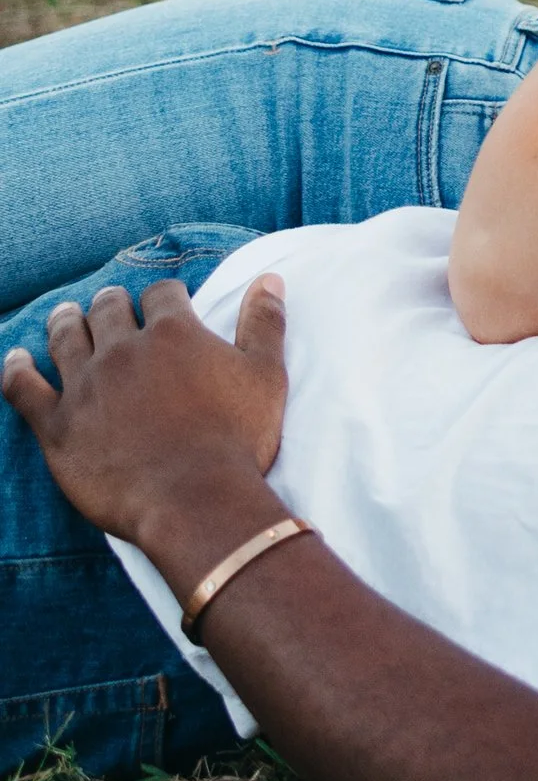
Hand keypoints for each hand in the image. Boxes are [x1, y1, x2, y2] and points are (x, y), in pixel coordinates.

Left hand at [1, 275, 289, 544]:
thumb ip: (266, 322)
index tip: (165, 304)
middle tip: (110, 306)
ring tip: (64, 316)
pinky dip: (16, 368)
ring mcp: (85, 385)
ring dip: (64, 322)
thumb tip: (270, 278)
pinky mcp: (56, 424)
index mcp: (172, 332)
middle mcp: (122, 349)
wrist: (196, 501)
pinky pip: (24, 387)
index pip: (160, 294)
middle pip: (107, 308)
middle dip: (111, 303)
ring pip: (64, 337)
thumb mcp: (266, 376)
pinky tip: (15, 358)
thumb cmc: (237, 441)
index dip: (163, 297)